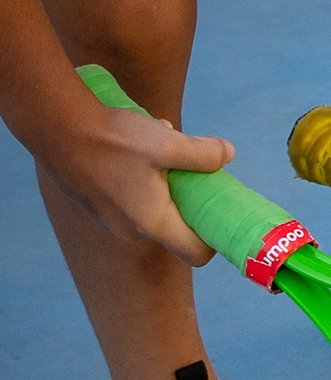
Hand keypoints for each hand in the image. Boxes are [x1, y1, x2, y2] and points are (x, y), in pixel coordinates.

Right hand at [43, 104, 234, 266]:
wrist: (54, 125)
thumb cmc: (111, 139)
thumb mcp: (168, 143)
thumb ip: (203, 153)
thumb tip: (228, 154)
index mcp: (153, 224)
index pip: (196, 253)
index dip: (213, 239)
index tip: (219, 214)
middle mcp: (129, 230)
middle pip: (174, 224)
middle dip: (186, 194)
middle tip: (183, 163)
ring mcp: (107, 219)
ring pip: (150, 205)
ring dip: (161, 180)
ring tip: (154, 145)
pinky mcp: (93, 203)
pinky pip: (128, 197)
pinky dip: (138, 177)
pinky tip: (131, 148)